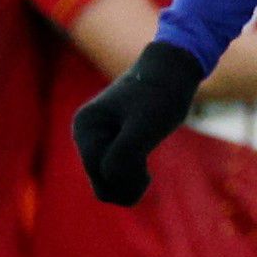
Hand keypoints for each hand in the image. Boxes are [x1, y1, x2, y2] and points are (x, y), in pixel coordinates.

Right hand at [72, 40, 208, 204]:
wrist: (172, 71)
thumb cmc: (162, 96)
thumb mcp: (147, 125)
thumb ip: (124, 156)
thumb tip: (109, 179)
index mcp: (86, 127)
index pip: (101, 176)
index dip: (128, 180)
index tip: (148, 173)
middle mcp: (84, 133)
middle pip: (101, 185)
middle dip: (127, 185)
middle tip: (148, 174)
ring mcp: (95, 138)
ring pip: (107, 184)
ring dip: (129, 183)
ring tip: (146, 170)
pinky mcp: (109, 142)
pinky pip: (114, 176)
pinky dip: (131, 178)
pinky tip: (143, 168)